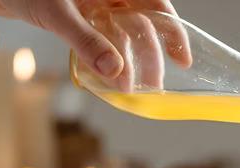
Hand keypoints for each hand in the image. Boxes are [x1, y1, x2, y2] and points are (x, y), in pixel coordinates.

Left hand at [0, 0, 190, 81]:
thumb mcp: (57, 14)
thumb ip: (86, 42)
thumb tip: (115, 73)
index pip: (154, 3)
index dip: (172, 31)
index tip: (182, 60)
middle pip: (140, 24)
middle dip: (148, 56)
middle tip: (151, 85)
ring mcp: (91, 3)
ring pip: (120, 34)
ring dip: (127, 61)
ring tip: (129, 88)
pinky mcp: (75, 15)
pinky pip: (98, 40)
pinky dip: (103, 59)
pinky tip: (108, 77)